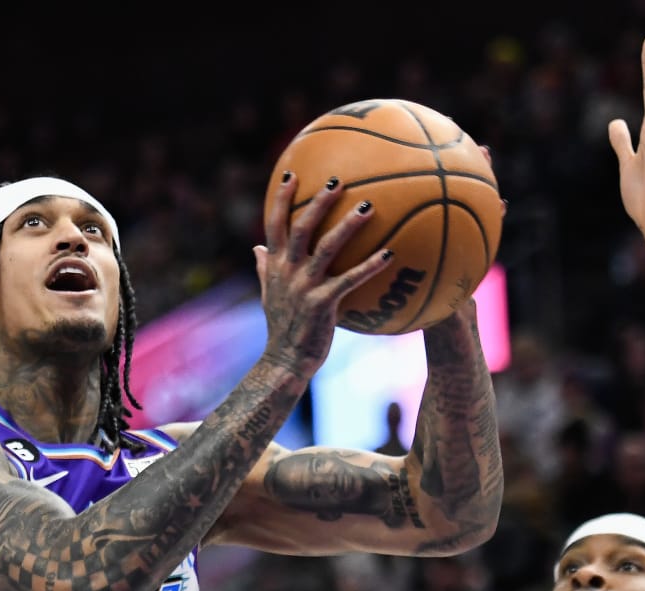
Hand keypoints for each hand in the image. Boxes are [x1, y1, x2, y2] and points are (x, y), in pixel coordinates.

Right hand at [255, 175, 395, 372]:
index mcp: (276, 266)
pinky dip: (369, 266)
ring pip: (326, 248)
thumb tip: (255, 247)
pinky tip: (389, 254)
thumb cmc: (282, 327)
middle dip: (317, 202)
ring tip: (368, 207)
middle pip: (300, 228)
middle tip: (337, 181)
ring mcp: (303, 287)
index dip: (281, 199)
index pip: (274, 225)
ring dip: (348, 226)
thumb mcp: (269, 295)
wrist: (284, 361)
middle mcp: (287, 272)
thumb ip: (265, 268)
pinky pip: (349, 280)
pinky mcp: (321, 304)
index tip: (290, 175)